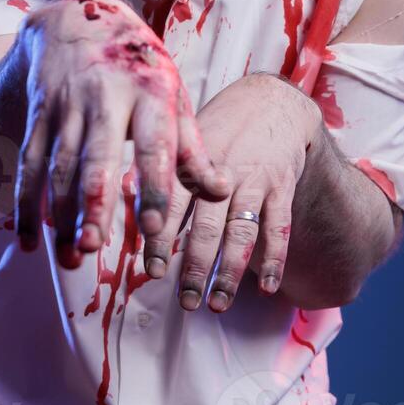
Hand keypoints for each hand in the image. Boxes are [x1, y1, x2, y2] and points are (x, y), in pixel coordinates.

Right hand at [13, 0, 229, 265]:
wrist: (79, 19)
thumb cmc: (139, 66)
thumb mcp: (172, 93)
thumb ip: (193, 146)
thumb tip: (221, 191)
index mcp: (149, 92)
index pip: (154, 144)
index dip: (154, 186)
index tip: (156, 228)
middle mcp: (105, 98)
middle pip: (97, 157)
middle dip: (93, 203)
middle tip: (93, 248)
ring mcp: (66, 104)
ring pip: (59, 165)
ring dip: (61, 214)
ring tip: (72, 256)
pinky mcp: (39, 112)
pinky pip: (29, 162)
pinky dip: (26, 203)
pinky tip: (31, 241)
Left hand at [142, 73, 321, 310]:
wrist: (271, 102)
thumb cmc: (219, 128)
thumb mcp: (187, 139)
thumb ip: (162, 170)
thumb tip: (122, 194)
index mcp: (192, 163)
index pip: (173, 204)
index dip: (161, 238)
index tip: (152, 271)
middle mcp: (221, 173)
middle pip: (207, 225)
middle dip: (195, 266)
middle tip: (184, 301)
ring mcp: (254, 181)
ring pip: (242, 232)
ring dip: (229, 271)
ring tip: (217, 303)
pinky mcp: (281, 187)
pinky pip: (278, 227)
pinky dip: (274, 259)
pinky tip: (266, 287)